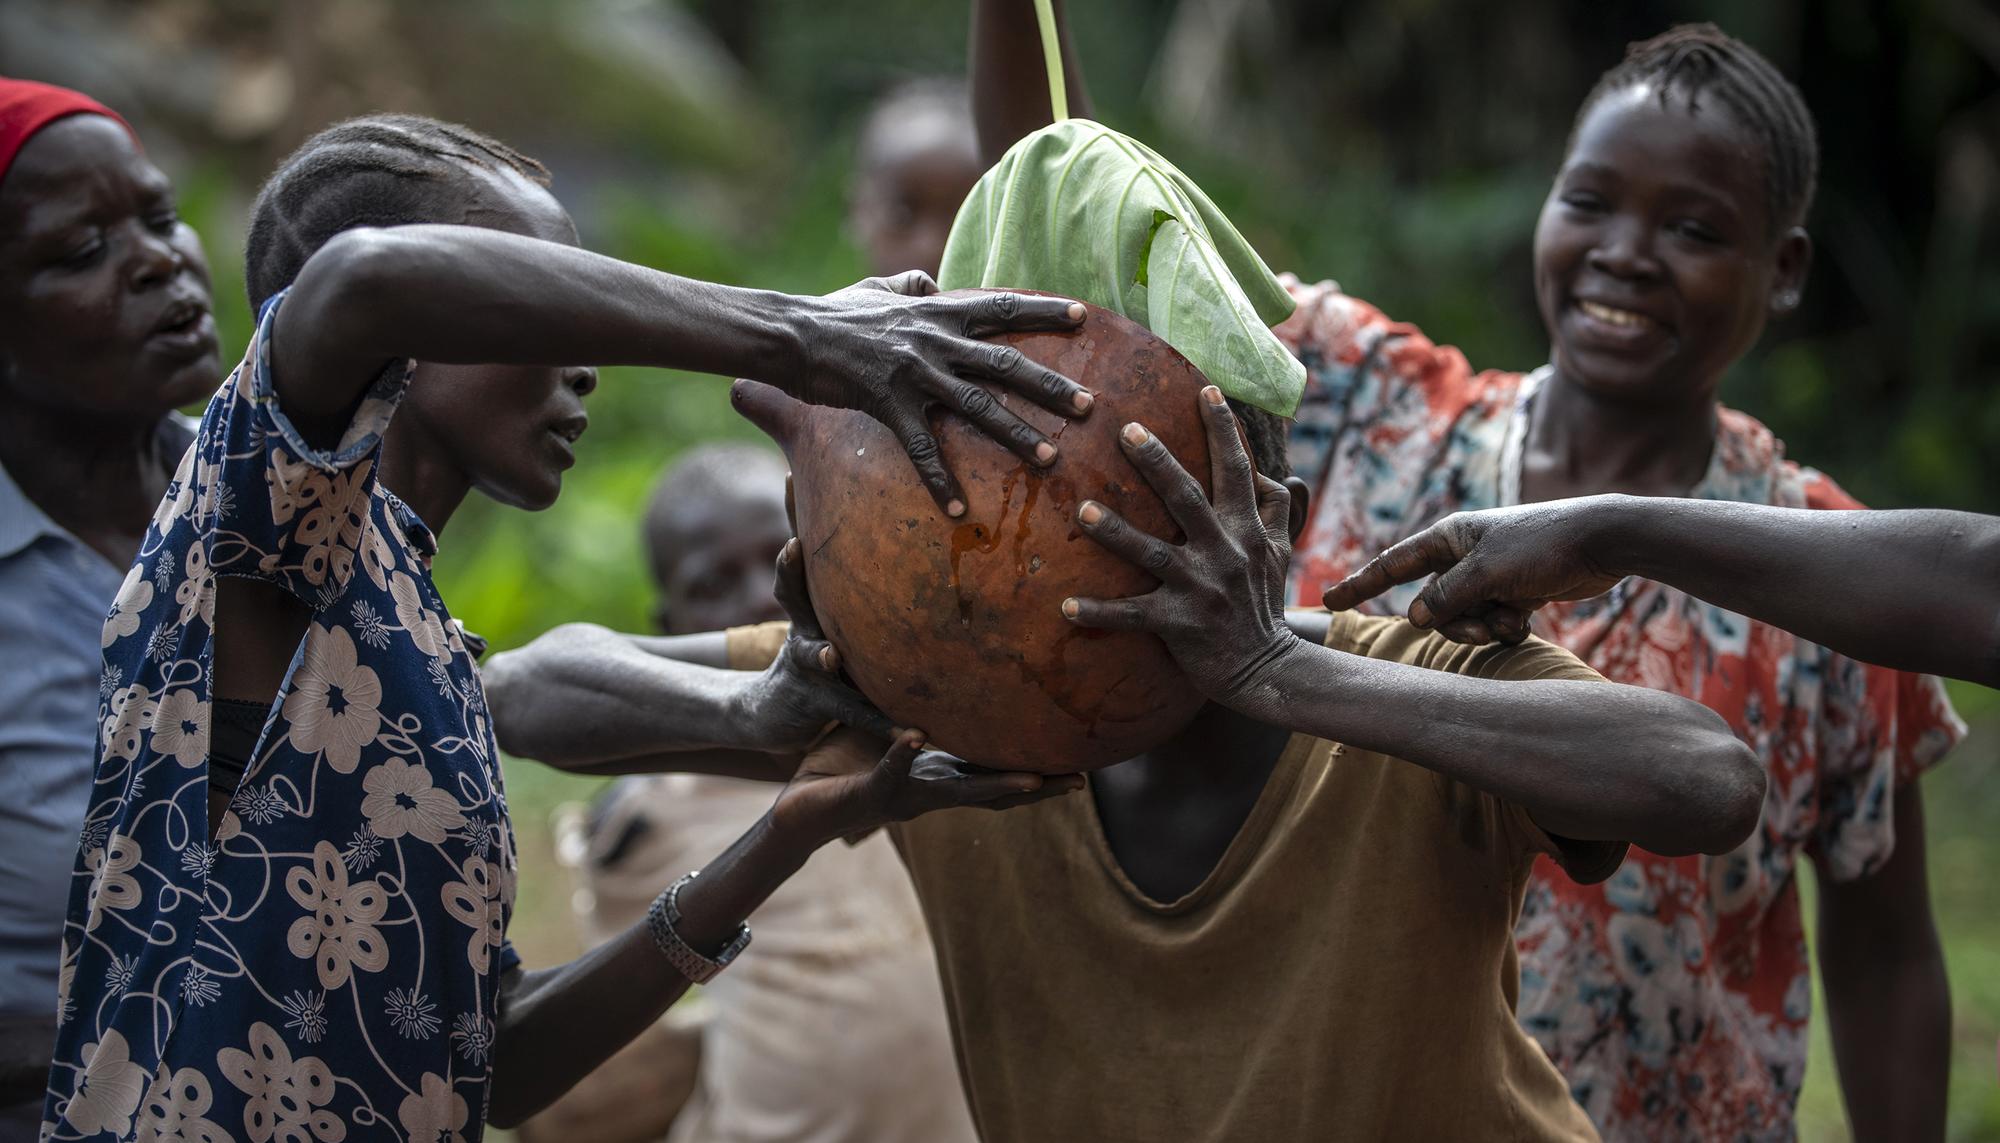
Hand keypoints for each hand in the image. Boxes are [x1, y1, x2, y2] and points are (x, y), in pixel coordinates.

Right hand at [732, 537, 896, 751]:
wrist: (764, 713)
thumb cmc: (806, 661)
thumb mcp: (813, 625)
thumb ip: (838, 600)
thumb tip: (875, 549)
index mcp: (807, 615)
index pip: (796, 580)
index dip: (791, 559)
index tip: (789, 528)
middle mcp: (802, 636)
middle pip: (794, 602)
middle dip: (790, 576)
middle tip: (790, 548)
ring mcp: (805, 671)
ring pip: (814, 656)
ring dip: (820, 654)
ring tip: (829, 654)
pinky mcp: (817, 705)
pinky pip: (853, 712)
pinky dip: (881, 722)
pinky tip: (908, 733)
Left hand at [770, 728, 1084, 844]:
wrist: (795, 808)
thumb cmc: (840, 765)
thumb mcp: (882, 727)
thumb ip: (909, 703)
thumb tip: (930, 654)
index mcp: (938, 778)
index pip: (996, 773)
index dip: (1038, 768)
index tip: (1080, 762)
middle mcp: (930, 793)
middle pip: (995, 793)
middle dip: (1041, 788)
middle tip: (1082, 780)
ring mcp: (903, 798)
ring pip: (957, 793)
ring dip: (994, 786)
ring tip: (1033, 778)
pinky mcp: (868, 796)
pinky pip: (889, 773)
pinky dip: (903, 756)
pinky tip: (918, 738)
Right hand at [797, 273, 1093, 515]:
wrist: (791, 333)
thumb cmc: (833, 312)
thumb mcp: (876, 288)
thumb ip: (909, 284)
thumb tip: (929, 281)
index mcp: (938, 313)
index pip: (1002, 307)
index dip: (1044, 312)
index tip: (1083, 316)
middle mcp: (935, 341)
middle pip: (1005, 364)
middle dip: (1050, 385)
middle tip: (1089, 405)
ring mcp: (914, 374)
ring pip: (977, 407)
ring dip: (1016, 434)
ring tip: (1050, 458)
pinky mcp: (887, 404)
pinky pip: (921, 449)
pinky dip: (940, 481)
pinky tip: (958, 509)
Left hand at [1060, 386, 1299, 707]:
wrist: (1267, 669)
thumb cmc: (1263, 604)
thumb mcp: (1280, 553)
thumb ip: (1276, 511)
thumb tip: (1275, 473)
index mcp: (1247, 530)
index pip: (1237, 470)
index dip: (1224, 429)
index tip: (1207, 389)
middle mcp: (1225, 552)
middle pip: (1187, 498)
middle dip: (1158, 461)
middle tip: (1126, 428)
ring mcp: (1200, 589)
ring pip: (1152, 553)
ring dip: (1116, 531)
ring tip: (1082, 509)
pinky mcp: (1179, 624)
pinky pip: (1133, 615)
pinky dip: (1100, 612)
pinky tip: (1066, 605)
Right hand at [1319, 500, 1626, 644]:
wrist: (1603, 540)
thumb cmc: (1542, 544)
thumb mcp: (1486, 572)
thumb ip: (1446, 598)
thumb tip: (1415, 620)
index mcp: (1449, 538)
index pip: (1392, 566)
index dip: (1359, 585)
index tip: (1329, 601)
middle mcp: (1464, 556)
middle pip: (1433, 605)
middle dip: (1455, 623)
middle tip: (1483, 624)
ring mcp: (1489, 576)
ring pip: (1463, 619)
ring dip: (1483, 627)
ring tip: (1511, 619)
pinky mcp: (1514, 592)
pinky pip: (1492, 622)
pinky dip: (1505, 627)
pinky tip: (1528, 617)